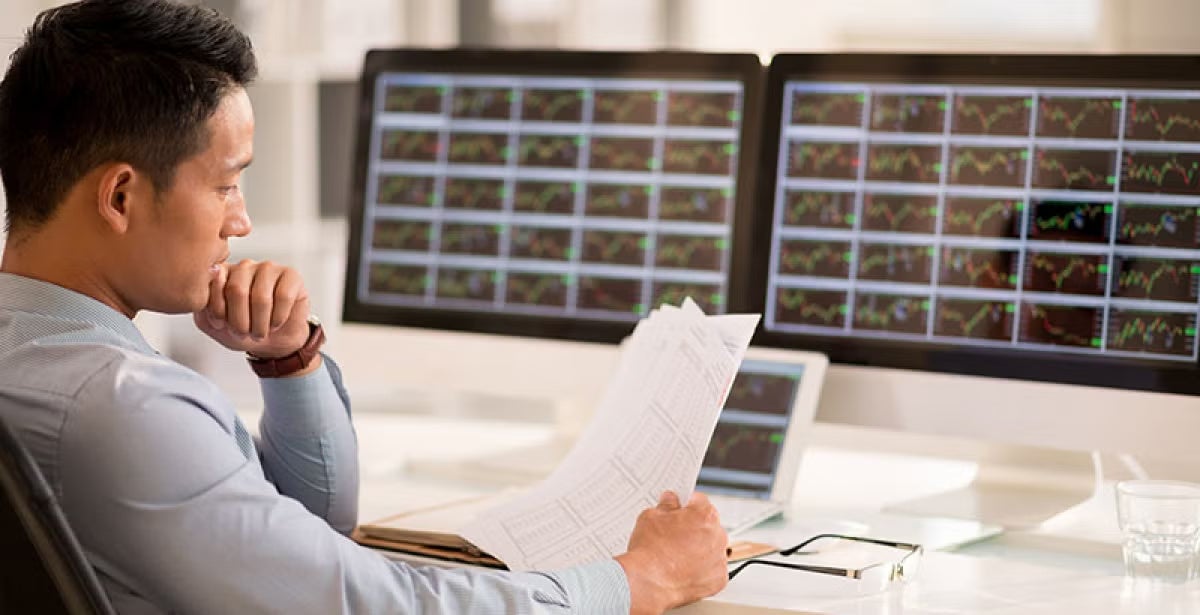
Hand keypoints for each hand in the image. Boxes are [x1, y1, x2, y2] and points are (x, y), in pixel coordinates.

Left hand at [193, 259, 311, 359]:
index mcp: (222, 273)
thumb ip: (204, 306)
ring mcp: (269, 268)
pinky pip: (283, 297)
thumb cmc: (243, 330)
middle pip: (237, 290)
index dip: (217, 312)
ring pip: (261, 296)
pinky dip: (278, 318)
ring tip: (259, 333)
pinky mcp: (291, 276)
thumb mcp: (213, 325)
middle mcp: (244, 266)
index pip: (213, 285)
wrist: (273, 342)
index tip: (221, 325)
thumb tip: (211, 285)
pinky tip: (275, 323)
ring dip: (259, 324)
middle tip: (243, 334)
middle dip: (239, 321)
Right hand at [616, 491, 728, 614]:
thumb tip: (670, 502)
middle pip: (708, 526)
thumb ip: (666, 506)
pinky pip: (712, 570)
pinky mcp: (718, 580)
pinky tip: (683, 570)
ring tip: (676, 556)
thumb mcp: (651, 517)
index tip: (679, 511)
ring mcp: (719, 559)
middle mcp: (718, 536)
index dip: (686, 506)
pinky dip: (701, 571)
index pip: (700, 502)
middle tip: (673, 536)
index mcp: (705, 515)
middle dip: (693, 529)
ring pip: (711, 549)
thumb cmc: (650, 551)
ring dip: (699, 550)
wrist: (647, 583)